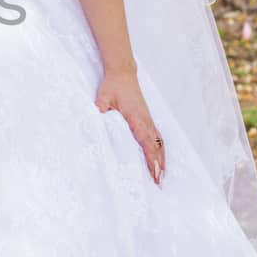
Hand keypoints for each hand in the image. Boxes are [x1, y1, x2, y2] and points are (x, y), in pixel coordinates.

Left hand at [95, 69, 165, 184]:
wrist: (123, 72)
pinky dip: (160, 150)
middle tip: (159, 183)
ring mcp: (148, 119)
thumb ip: (99, 110)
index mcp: (136, 118)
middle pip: (156, 146)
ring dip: (161, 159)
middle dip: (158, 165)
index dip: (151, 159)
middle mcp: (146, 120)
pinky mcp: (147, 118)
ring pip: (159, 142)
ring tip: (162, 176)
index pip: (146, 142)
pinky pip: (157, 137)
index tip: (154, 173)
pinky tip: (160, 159)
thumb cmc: (113, 86)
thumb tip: (95, 121)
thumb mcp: (102, 97)